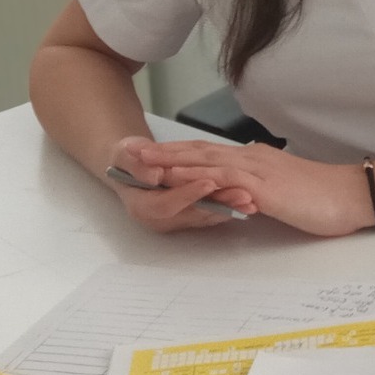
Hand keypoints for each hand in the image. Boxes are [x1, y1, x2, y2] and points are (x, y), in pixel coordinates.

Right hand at [106, 137, 257, 232]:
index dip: (188, 194)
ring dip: (230, 207)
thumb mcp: (124, 155)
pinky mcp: (192, 214)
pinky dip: (231, 206)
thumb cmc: (127, 157)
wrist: (134, 162)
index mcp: (141, 207)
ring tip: (251, 199)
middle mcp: (161, 219)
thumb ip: (137, 166)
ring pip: (206, 216)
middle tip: (243, 195)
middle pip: (192, 215)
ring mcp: (178, 218)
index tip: (208, 182)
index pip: (166, 205)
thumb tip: (155, 174)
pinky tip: (250, 200)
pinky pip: (213, 212)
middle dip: (218, 204)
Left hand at [128, 137, 373, 237]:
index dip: (183, 152)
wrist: (352, 194)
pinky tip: (179, 178)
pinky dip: (197, 176)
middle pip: (201, 151)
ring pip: (206, 161)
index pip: (212, 153)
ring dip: (173, 161)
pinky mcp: (262, 185)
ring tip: (145, 162)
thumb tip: (245, 197)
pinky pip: (222, 179)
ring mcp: (256, 170)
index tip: (157, 153)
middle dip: (168, 151)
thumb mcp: (286, 192)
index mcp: (258, 160)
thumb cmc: (326, 197)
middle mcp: (253, 158)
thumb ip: (264, 190)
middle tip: (137, 152)